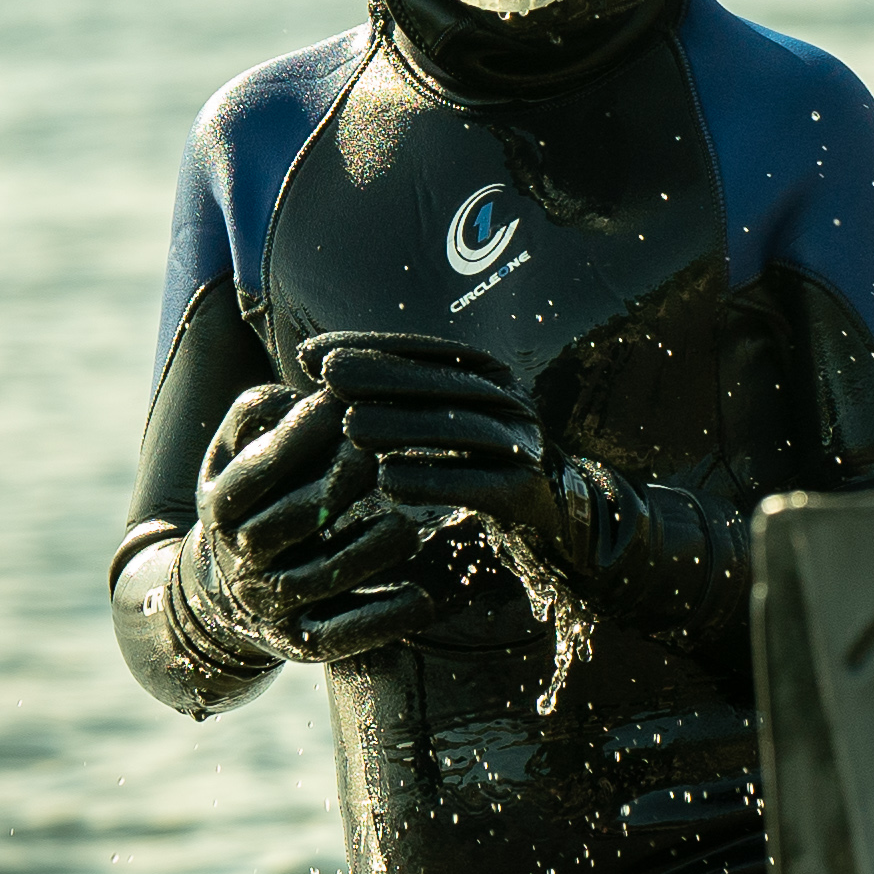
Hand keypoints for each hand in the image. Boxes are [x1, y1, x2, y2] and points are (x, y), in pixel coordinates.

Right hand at [174, 381, 434, 663]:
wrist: (222, 594)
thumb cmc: (252, 499)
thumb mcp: (233, 454)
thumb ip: (255, 415)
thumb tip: (290, 395)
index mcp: (221, 506)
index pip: (256, 471)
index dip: (299, 436)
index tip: (343, 405)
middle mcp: (242, 558)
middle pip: (292, 522)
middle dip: (338, 483)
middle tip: (381, 455)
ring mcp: (271, 603)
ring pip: (320, 578)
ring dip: (368, 551)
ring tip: (406, 526)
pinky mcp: (302, 640)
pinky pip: (341, 636)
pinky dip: (382, 620)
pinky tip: (424, 599)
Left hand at [301, 331, 749, 647]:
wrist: (561, 527)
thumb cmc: (482, 472)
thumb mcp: (444, 426)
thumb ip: (398, 398)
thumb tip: (321, 364)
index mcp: (492, 380)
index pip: (427, 351)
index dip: (369, 346)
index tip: (312, 351)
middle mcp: (514, 406)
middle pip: (444, 384)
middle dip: (383, 376)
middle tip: (327, 377)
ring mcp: (526, 449)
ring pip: (460, 431)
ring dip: (403, 426)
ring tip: (349, 428)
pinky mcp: (531, 496)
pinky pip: (478, 485)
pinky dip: (432, 480)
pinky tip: (387, 482)